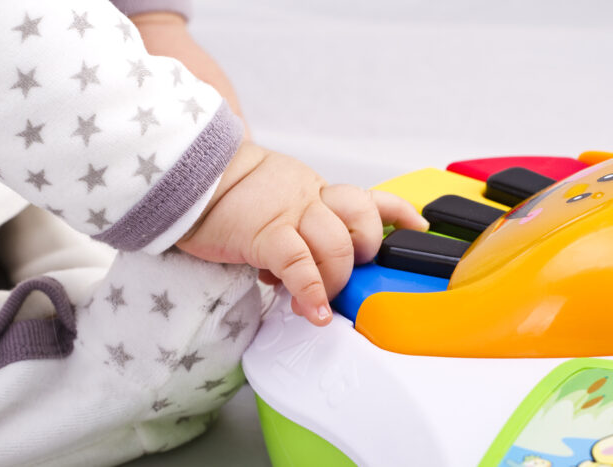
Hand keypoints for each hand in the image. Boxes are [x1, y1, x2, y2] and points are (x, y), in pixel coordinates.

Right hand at [177, 142, 428, 325]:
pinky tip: (312, 311)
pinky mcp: (265, 233)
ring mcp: (290, 214)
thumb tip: (309, 276)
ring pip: (337, 244)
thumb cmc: (232, 197)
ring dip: (334, 279)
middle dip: (360, 256)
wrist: (193, 179)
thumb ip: (300, 229)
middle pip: (361, 223)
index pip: (367, 197)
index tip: (418, 227)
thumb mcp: (278, 202)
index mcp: (315, 192)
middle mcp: (310, 199)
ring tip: (317, 298)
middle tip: (338, 277)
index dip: (397, 214)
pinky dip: (311, 292)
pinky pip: (299, 264)